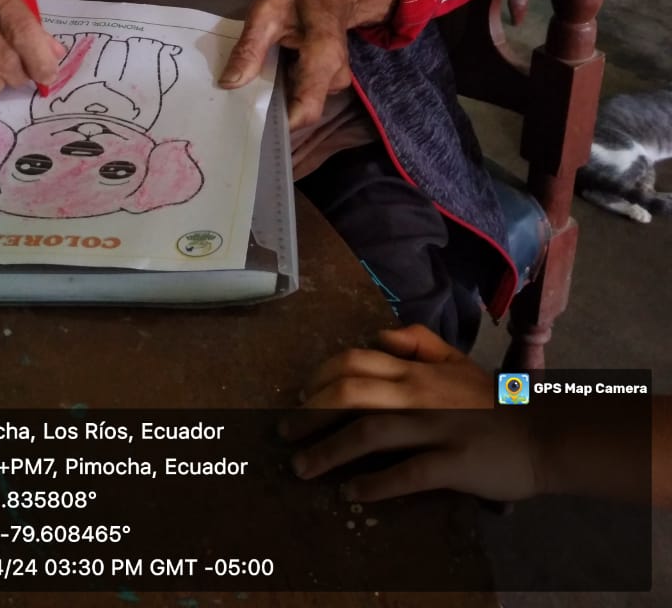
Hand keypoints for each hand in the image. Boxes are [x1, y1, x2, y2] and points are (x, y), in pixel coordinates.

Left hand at [218, 0, 397, 127]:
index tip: (249, 126)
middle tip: (237, 108)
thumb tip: (229, 83)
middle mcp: (335, 77)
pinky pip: (303, 97)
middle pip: (300, 111)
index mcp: (324, 56)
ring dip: (275, 100)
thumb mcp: (268, 11)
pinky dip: (284, 92)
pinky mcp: (329, 84)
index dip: (279, 125)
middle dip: (270, 111)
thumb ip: (250, 47)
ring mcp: (335, 82)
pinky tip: (268, 80)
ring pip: (300, 104)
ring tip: (250, 88)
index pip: (306, 109)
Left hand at [280, 325, 538, 502]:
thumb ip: (417, 341)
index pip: (353, 362)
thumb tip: (378, 335)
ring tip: (304, 469)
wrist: (543, 433)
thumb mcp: (455, 359)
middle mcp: (419, 392)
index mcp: (416, 368)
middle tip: (285, 436)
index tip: (299, 399)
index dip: (318, 379)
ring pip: (370, 432)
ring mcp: (436, 427)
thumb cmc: (493, 399)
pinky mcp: (453, 463)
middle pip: (350, 395)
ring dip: (329, 451)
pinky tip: (351, 494)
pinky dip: (374, 484)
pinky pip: (406, 473)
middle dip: (310, 416)